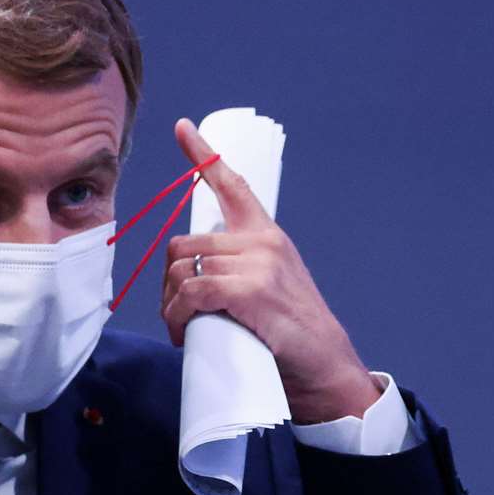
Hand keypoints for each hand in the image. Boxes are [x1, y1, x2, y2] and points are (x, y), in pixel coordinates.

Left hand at [160, 117, 380, 424]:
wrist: (325, 367)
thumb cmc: (292, 335)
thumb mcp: (270, 288)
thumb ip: (239, 269)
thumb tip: (192, 275)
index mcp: (266, 235)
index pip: (232, 184)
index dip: (203, 155)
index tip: (182, 128)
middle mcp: (262, 241)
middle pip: (183, 244)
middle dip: (168, 281)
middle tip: (176, 312)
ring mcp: (257, 264)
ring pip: (181, 270)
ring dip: (171, 305)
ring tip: (182, 327)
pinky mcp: (249, 291)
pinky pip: (190, 293)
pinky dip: (177, 316)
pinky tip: (183, 333)